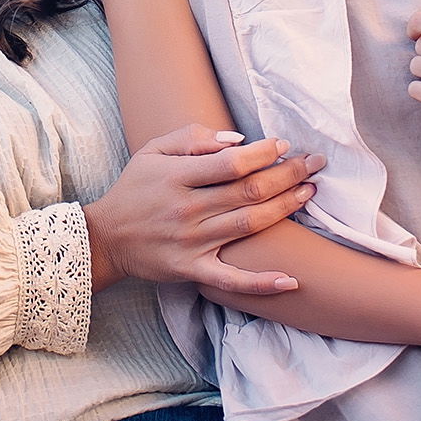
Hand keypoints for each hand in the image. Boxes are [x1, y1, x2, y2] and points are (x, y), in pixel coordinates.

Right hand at [83, 125, 325, 297]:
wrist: (106, 237)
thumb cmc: (135, 189)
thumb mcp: (152, 151)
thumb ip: (192, 138)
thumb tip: (238, 141)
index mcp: (177, 176)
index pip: (231, 163)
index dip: (263, 153)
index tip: (283, 144)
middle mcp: (187, 209)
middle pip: (249, 191)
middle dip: (288, 174)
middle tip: (314, 163)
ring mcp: (192, 242)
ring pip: (249, 224)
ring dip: (286, 208)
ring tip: (310, 192)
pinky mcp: (193, 270)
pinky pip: (232, 280)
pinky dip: (262, 282)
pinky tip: (292, 279)